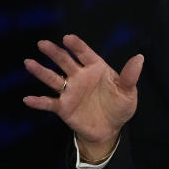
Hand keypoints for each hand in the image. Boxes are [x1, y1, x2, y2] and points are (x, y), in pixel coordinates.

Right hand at [23, 34, 143, 157]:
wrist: (109, 129)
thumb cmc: (119, 106)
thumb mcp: (128, 92)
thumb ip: (130, 76)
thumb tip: (139, 58)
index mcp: (96, 69)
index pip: (85, 54)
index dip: (77, 46)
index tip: (67, 38)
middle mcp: (80, 77)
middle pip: (65, 62)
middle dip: (54, 53)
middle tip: (42, 44)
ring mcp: (70, 91)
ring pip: (53, 79)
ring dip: (41, 71)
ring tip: (29, 62)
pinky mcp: (63, 107)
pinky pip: (49, 103)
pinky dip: (38, 102)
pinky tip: (28, 99)